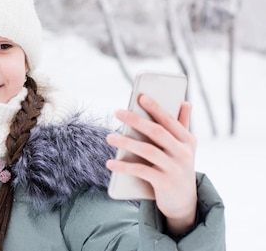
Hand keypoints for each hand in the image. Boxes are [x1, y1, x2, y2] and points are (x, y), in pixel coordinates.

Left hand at [106, 94, 197, 235]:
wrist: (185, 202)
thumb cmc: (178, 166)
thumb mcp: (184, 147)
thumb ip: (182, 124)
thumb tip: (186, 101)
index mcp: (187, 140)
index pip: (169, 120)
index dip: (156, 108)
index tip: (140, 96)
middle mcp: (183, 153)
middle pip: (157, 132)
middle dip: (136, 120)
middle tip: (118, 112)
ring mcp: (175, 169)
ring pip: (147, 151)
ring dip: (126, 142)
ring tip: (109, 137)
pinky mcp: (164, 183)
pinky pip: (141, 171)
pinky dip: (124, 167)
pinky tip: (110, 163)